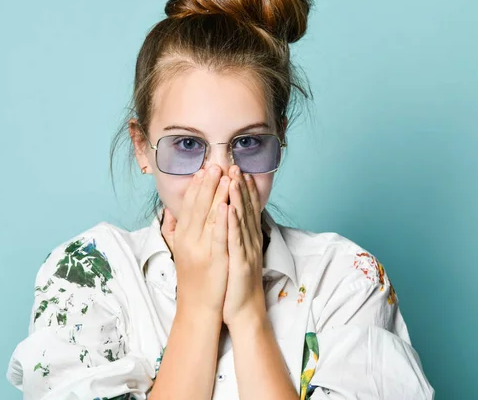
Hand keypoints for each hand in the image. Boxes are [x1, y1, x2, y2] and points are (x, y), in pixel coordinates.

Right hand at [160, 165, 230, 316]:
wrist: (198, 308)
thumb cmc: (193, 278)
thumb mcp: (180, 250)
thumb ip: (174, 229)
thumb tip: (171, 211)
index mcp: (182, 236)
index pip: (189, 205)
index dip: (197, 186)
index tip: (203, 169)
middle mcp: (188, 239)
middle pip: (198, 206)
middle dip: (207, 183)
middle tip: (215, 164)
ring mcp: (201, 249)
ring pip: (209, 217)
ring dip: (216, 194)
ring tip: (224, 175)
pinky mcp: (214, 259)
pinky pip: (218, 236)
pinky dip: (221, 219)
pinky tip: (226, 205)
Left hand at [223, 165, 265, 327]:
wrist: (244, 311)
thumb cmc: (235, 283)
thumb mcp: (235, 256)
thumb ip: (233, 237)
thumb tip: (228, 221)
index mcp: (248, 239)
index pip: (246, 209)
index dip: (244, 190)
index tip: (238, 171)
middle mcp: (250, 242)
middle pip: (246, 209)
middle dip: (241, 186)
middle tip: (236, 165)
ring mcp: (247, 252)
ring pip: (242, 220)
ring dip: (238, 198)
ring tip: (233, 178)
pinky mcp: (241, 263)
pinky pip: (236, 240)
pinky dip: (232, 222)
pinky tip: (228, 208)